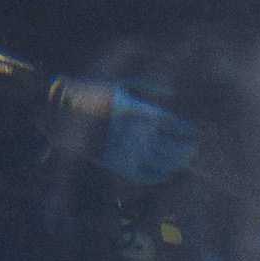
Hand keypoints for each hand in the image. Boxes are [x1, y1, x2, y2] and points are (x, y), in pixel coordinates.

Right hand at [52, 78, 198, 185]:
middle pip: (173, 147)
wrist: (66, 114)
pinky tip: (167, 172)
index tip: (193, 132)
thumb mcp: (121, 84)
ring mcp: (128, 151)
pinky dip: (159, 176)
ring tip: (186, 161)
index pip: (173, 125)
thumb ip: (147, 85)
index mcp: (139, 113)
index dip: (186, 130)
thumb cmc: (95, 95)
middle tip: (193, 148)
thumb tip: (171, 90)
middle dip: (186, 149)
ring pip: (163, 163)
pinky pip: (145, 176)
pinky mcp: (119, 165)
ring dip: (178, 163)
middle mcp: (137, 134)